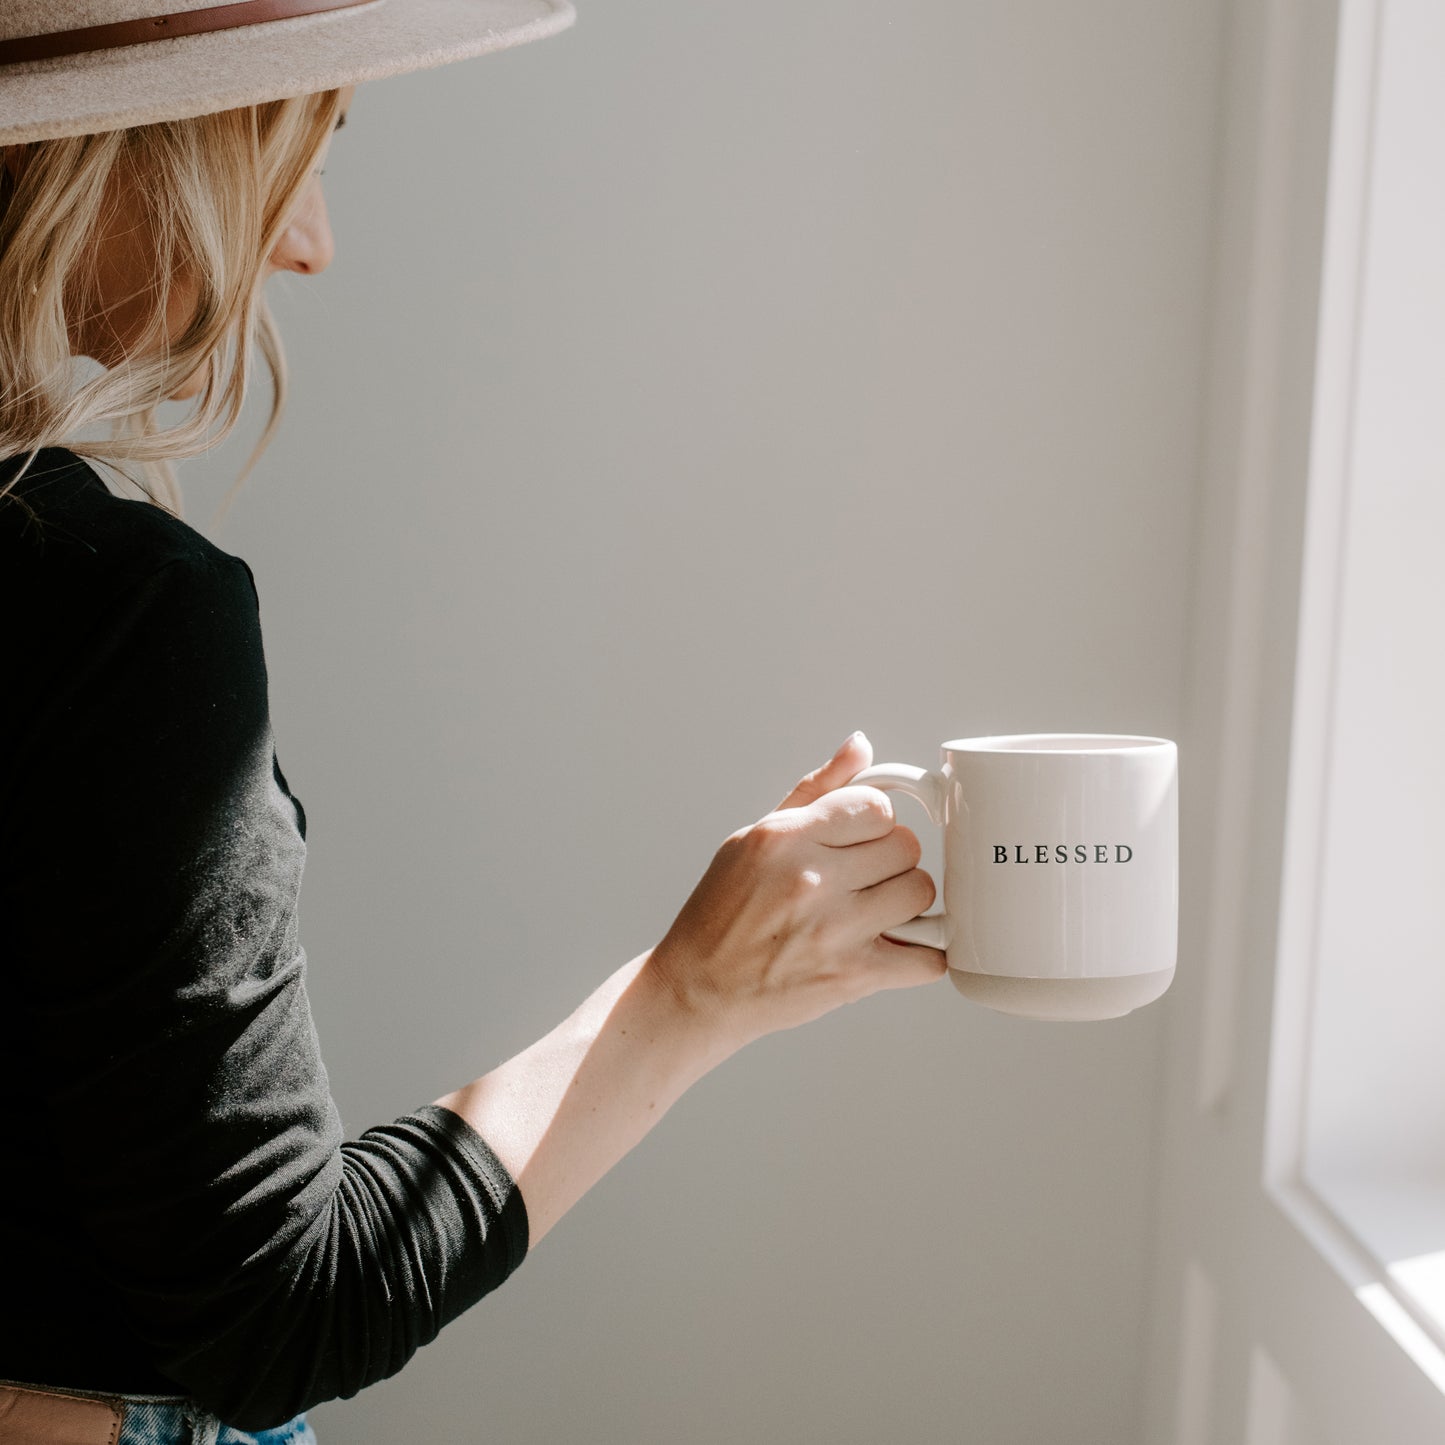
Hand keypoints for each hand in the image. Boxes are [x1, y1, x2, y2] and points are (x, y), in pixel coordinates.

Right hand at [646, 731, 947, 1050]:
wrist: (700, 989)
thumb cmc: (723, 913)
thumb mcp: (755, 837)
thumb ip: (815, 790)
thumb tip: (860, 746)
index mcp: (785, 838)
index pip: (875, 806)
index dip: (874, 821)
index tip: (860, 838)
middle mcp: (811, 879)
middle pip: (905, 846)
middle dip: (891, 860)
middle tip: (864, 878)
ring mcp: (835, 930)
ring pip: (921, 893)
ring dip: (906, 903)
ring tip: (874, 911)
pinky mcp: (853, 976)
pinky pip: (928, 959)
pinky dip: (921, 955)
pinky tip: (893, 948)